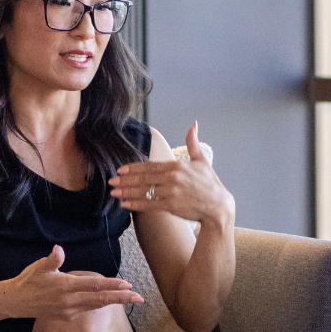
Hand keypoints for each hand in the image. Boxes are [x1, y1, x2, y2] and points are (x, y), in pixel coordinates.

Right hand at [1, 245, 142, 319]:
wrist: (15, 302)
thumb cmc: (28, 281)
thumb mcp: (39, 267)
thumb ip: (52, 259)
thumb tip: (59, 249)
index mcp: (65, 286)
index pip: (94, 286)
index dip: (112, 286)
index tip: (128, 285)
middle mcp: (70, 301)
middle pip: (101, 300)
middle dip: (121, 298)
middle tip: (139, 298)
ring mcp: (68, 311)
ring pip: (96, 306)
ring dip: (114, 303)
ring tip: (129, 299)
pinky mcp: (66, 316)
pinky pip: (87, 309)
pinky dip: (100, 306)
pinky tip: (107, 302)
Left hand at [107, 122, 234, 226]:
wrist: (219, 207)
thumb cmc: (210, 184)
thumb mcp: (202, 161)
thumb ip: (193, 143)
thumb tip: (194, 124)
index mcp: (177, 166)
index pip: (150, 166)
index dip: (133, 168)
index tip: (120, 170)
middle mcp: (172, 178)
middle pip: (143, 178)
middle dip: (125, 180)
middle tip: (111, 181)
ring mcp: (171, 192)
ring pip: (143, 191)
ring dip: (126, 191)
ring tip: (114, 192)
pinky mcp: (171, 206)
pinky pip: (149, 204)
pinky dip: (135, 204)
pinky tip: (124, 204)